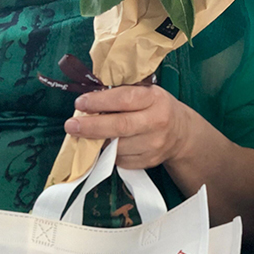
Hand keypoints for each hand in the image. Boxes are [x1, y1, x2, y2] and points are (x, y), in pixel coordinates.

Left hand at [64, 85, 195, 169]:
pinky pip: (121, 160)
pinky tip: (105, 145)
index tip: (80, 103)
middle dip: (91, 126)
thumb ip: (121, 93)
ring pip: (117, 146)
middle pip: (120, 126)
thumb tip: (88, 99)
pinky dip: (108, 153)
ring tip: (85, 135)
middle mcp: (157, 122)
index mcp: (154, 99)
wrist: (182, 133)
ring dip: (97, 142)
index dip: (100, 101)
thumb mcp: (146, 92)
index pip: (124, 99)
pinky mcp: (149, 161)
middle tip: (71, 126)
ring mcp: (154, 144)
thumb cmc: (156, 107)